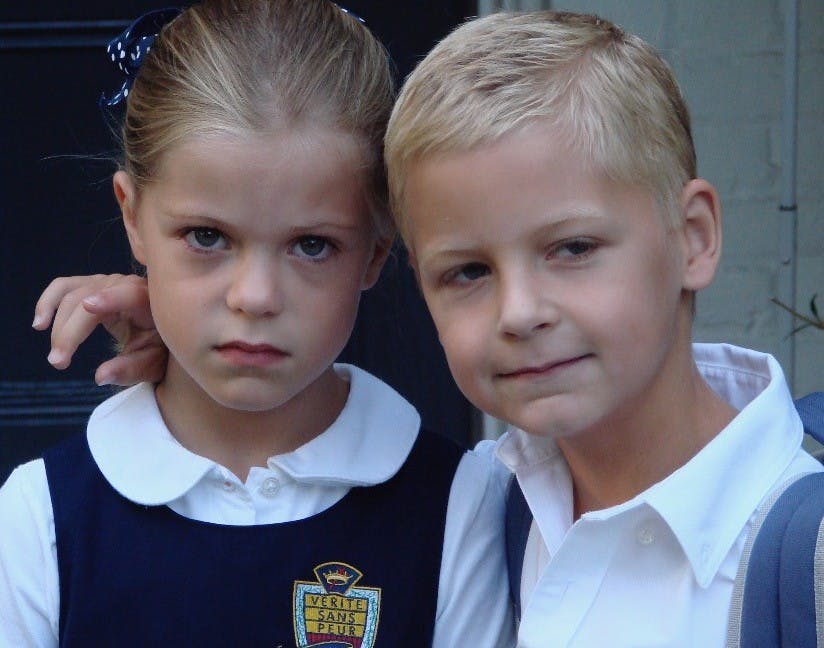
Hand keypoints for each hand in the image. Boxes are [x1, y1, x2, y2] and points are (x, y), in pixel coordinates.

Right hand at [32, 274, 166, 385]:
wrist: (164, 331)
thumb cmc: (162, 347)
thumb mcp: (153, 363)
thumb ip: (131, 369)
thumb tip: (99, 376)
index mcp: (147, 300)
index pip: (129, 293)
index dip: (110, 297)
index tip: (90, 306)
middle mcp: (126, 284)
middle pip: (88, 299)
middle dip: (70, 331)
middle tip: (59, 363)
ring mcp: (106, 282)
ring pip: (72, 295)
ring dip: (57, 325)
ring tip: (55, 355)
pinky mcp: (92, 285)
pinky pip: (64, 287)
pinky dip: (48, 302)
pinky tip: (39, 324)